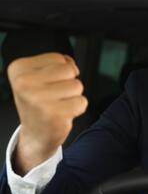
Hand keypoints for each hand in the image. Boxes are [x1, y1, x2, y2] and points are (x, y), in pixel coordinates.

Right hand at [7, 53, 87, 174]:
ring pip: (77, 86)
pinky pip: (82, 102)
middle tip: (56, 95)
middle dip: (69, 82)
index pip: (58, 58)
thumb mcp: (39, 78)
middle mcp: (25, 83)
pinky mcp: (54, 114)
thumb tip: (70, 62)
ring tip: (59, 104)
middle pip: (69, 70)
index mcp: (19, 69)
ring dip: (73, 96)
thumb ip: (56, 64)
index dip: (61, 71)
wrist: (35, 134)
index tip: (48, 84)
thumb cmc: (40, 103)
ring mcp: (39, 99)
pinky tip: (63, 114)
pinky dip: (77, 108)